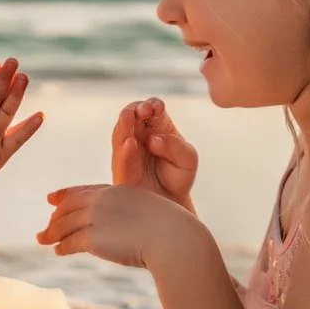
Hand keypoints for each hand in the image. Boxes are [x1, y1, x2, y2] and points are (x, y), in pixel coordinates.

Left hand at [37, 182, 200, 269]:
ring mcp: (97, 217)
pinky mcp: (93, 238)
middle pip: (70, 207)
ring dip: (53, 233)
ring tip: (44, 240)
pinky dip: (62, 246)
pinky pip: (71, 242)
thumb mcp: (151, 214)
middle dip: (56, 216)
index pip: (85, 190)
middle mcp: (104, 200)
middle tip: (46, 224)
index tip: (52, 199)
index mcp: (118, 190)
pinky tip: (59, 251)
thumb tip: (129, 228)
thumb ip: (134, 217)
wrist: (174, 239)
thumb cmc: (172, 230)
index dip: (65, 195)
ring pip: (66, 224)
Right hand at [110, 97, 197, 211]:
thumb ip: (176, 146)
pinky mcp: (122, 170)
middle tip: (143, 110)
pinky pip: (120, 158)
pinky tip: (130, 143)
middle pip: (131, 115)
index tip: (158, 108)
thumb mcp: (188, 159)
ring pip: (120, 133)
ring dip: (124, 124)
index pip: (150, 108)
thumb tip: (153, 140)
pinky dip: (125, 150)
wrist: (172, 203)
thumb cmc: (178, 176)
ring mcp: (127, 152)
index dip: (153, 105)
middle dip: (135, 109)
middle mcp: (138, 136)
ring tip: (129, 116)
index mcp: (156, 127)